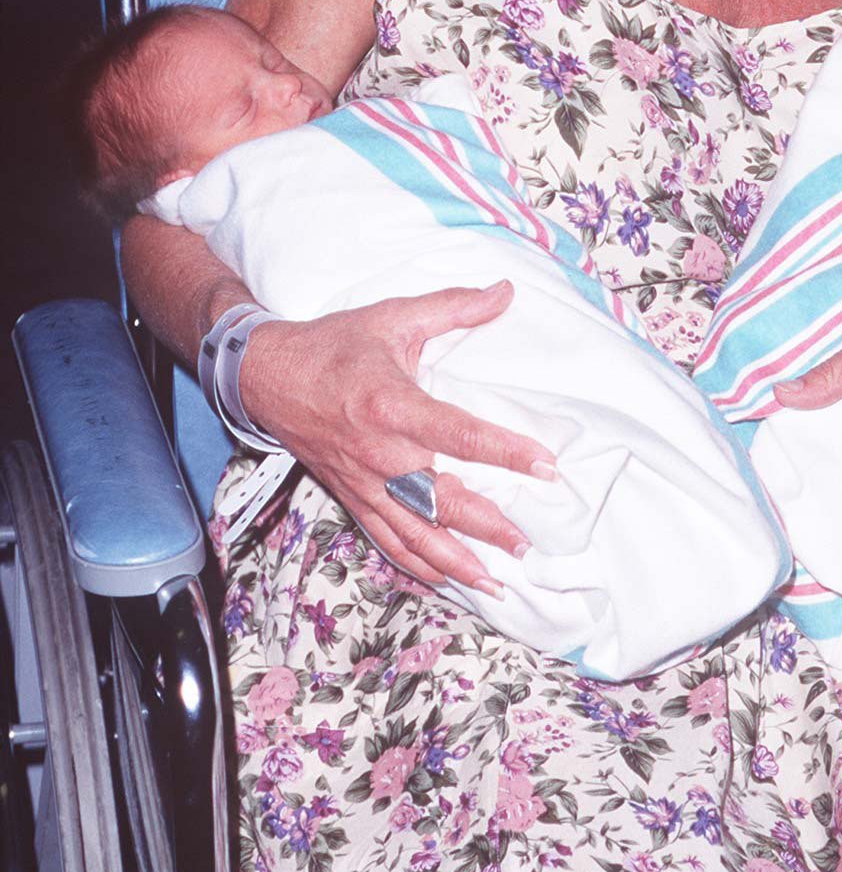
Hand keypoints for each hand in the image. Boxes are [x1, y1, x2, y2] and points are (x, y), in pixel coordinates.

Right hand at [239, 284, 556, 593]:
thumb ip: (452, 306)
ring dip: (455, 560)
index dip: (504, 451)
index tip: (544, 465)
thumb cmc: (334, 345)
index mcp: (392, 405)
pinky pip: (386, 538)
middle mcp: (379, 453)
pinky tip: (445, 580)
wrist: (267, 376)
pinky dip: (416, 564)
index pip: (458, 434)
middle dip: (485, 525)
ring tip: (494, 580)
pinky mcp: (352, 496)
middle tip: (525, 543)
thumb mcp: (392, 316)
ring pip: (413, 532)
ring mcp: (364, 482)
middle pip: (439, 499)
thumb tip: (504, 291)